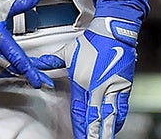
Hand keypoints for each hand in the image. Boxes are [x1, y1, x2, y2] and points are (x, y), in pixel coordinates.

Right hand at [0, 0, 57, 86]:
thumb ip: (20, 3)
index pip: (20, 60)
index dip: (34, 71)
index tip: (42, 79)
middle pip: (16, 70)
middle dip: (32, 74)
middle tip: (44, 79)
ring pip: (6, 72)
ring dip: (17, 71)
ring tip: (28, 71)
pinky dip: (3, 70)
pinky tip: (7, 66)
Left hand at [51, 17, 139, 138]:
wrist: (113, 32)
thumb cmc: (91, 42)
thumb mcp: (66, 52)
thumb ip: (49, 62)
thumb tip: (36, 63)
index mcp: (82, 81)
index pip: (79, 110)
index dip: (79, 126)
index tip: (79, 137)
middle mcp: (98, 88)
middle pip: (95, 117)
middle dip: (92, 133)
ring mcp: (112, 88)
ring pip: (109, 116)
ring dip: (106, 131)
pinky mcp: (124, 87)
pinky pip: (122, 108)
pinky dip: (118, 120)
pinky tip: (115, 128)